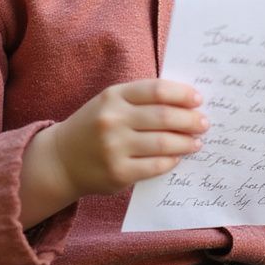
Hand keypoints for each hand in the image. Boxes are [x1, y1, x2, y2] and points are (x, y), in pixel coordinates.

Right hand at [20, 79, 206, 227]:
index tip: (198, 99)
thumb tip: (185, 103)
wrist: (60, 159)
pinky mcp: (118, 173)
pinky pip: (155, 166)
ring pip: (163, 143)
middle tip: (204, 123)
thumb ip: (141, 99)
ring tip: (196, 142)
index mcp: (113, 96)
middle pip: (164, 117)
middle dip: (190, 120)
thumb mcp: (111, 103)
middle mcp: (113, 120)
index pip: (157, 90)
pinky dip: (171, 161)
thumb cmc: (94, 126)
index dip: (182, 94)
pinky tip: (178, 157)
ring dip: (186, 142)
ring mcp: (114, 148)